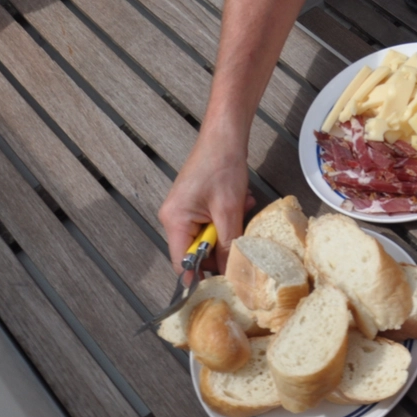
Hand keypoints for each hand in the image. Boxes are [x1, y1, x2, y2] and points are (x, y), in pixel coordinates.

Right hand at [157, 129, 255, 274]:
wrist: (225, 135)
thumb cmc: (222, 166)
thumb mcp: (229, 210)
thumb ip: (229, 244)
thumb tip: (231, 272)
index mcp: (174, 221)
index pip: (182, 263)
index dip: (202, 274)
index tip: (224, 281)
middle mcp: (174, 217)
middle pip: (197, 250)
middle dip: (223, 244)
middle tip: (240, 232)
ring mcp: (185, 209)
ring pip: (210, 235)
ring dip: (229, 227)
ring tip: (241, 208)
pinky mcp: (196, 203)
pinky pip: (213, 221)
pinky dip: (229, 215)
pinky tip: (241, 201)